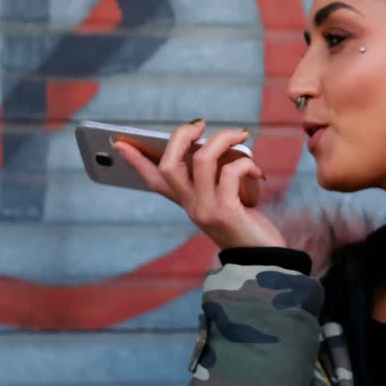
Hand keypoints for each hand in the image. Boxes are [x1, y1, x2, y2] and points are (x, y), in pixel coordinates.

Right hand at [111, 120, 286, 250]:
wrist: (265, 260)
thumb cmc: (249, 224)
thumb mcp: (226, 198)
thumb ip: (215, 177)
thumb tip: (213, 143)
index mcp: (187, 203)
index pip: (154, 181)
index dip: (136, 161)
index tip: (119, 143)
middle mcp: (191, 207)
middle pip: (169, 165)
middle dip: (182, 136)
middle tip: (201, 125)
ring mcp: (206, 210)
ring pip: (200, 160)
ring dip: (222, 140)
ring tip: (239, 135)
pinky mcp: (226, 212)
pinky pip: (229, 173)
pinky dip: (245, 162)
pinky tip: (256, 170)